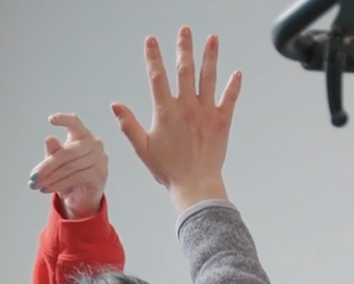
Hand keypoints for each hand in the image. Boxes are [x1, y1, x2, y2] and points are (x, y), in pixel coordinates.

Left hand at [29, 114, 107, 219]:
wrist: (80, 197)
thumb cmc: (68, 175)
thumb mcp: (56, 163)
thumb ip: (53, 151)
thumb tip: (49, 139)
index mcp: (82, 135)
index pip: (75, 123)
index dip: (65, 120)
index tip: (51, 119)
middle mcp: (94, 144)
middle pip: (69, 152)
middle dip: (47, 166)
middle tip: (33, 177)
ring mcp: (100, 159)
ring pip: (71, 167)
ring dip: (51, 178)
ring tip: (37, 185)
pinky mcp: (100, 175)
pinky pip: (77, 178)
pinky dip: (59, 184)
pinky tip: (47, 188)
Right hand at [111, 27, 240, 211]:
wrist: (195, 184)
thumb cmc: (167, 169)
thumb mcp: (142, 148)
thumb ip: (129, 124)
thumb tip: (116, 105)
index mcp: (165, 112)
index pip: (157, 78)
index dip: (153, 57)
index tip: (151, 41)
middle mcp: (186, 107)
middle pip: (185, 71)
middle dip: (184, 48)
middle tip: (184, 30)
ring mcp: (206, 112)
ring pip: (208, 78)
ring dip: (210, 57)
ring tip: (212, 38)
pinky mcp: (222, 121)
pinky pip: (229, 98)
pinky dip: (234, 85)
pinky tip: (237, 72)